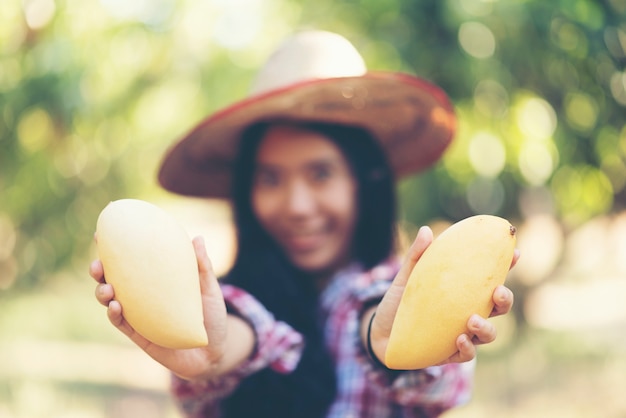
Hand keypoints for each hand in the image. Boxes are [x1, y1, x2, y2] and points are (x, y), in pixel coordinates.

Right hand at [90, 236, 230, 379]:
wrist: (214, 353)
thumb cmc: (213, 317)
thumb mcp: (209, 289)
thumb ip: (203, 266)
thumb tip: (197, 238)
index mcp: (157, 281)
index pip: (132, 262)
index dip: (113, 248)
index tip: (101, 234)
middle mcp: (144, 297)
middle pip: (114, 280)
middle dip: (99, 271)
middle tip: (97, 264)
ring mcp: (140, 316)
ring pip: (111, 301)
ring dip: (102, 293)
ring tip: (106, 288)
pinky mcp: (140, 335)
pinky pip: (122, 323)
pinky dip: (115, 314)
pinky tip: (115, 306)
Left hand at [368, 226, 518, 367]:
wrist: (381, 331)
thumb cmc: (399, 301)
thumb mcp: (406, 277)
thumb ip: (417, 255)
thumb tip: (426, 230)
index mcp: (463, 292)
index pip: (490, 279)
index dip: (507, 266)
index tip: (514, 252)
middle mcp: (468, 313)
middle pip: (498, 308)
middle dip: (505, 300)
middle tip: (497, 292)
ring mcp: (462, 334)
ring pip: (487, 334)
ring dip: (486, 328)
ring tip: (472, 320)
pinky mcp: (450, 354)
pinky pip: (466, 354)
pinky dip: (467, 347)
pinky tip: (459, 339)